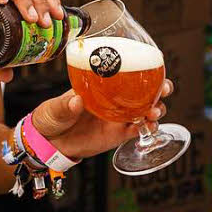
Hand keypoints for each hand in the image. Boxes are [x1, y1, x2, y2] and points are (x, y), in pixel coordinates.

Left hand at [31, 79, 174, 161]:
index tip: (154, 67)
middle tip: (163, 90)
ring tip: (155, 113)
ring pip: (145, 110)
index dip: (143, 70)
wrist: (48, 144)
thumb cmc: (50, 118)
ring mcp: (117, 117)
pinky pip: (137, 131)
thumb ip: (65, 105)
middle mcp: (112, 100)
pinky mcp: (117, 135)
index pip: (124, 74)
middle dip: (158, 89)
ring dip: (155, 110)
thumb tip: (76, 101)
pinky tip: (150, 128)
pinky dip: (147, 129)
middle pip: (143, 92)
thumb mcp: (54, 108)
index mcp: (100, 86)